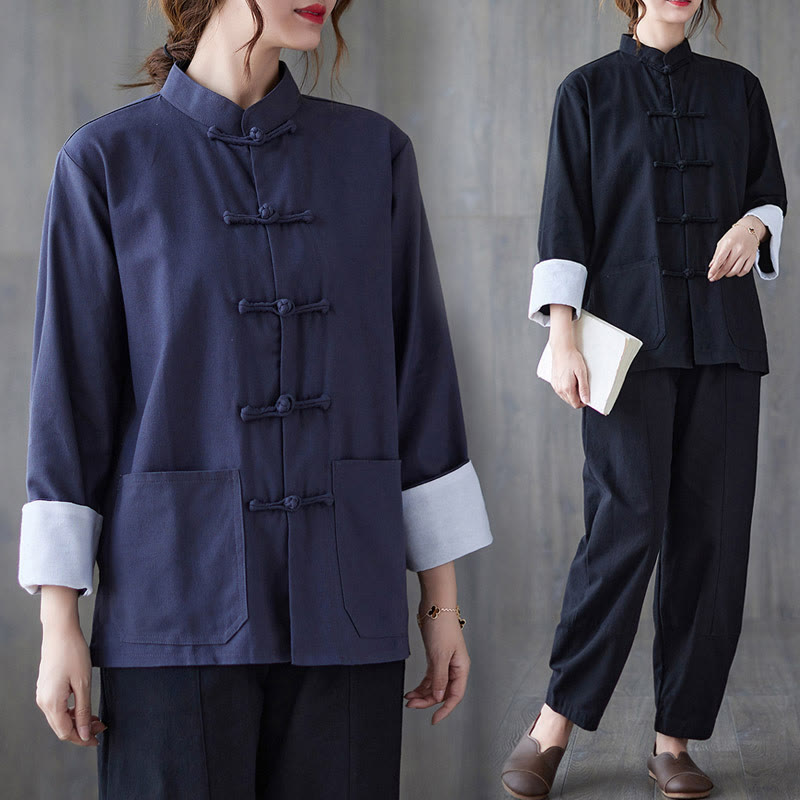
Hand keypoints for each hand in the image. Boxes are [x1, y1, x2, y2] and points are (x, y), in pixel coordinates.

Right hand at [36, 620, 106, 745]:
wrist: (60, 632)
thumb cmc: (73, 654)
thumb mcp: (83, 683)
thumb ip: (82, 710)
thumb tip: (84, 733)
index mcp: (51, 703)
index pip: (66, 732)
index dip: (82, 739)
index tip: (98, 739)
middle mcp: (43, 702)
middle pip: (61, 728)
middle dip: (81, 731)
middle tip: (101, 726)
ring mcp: (42, 695)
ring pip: (59, 718)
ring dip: (76, 721)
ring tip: (95, 717)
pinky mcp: (46, 688)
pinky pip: (57, 708)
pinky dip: (70, 711)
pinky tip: (83, 706)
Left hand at [405, 609, 469, 723]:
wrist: (435, 605)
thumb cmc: (442, 626)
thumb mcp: (439, 655)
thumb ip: (440, 677)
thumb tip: (440, 696)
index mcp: (461, 667)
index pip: (455, 695)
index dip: (445, 709)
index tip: (434, 720)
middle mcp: (454, 667)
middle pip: (443, 692)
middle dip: (428, 701)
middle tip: (412, 705)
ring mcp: (445, 662)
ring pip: (435, 685)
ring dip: (423, 694)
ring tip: (409, 699)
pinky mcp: (435, 656)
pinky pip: (430, 677)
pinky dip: (421, 685)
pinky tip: (412, 690)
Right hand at [550, 341, 589, 408]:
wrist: (561, 350)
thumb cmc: (571, 359)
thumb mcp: (582, 373)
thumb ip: (583, 388)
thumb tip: (586, 400)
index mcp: (567, 388)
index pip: (575, 404)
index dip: (583, 402)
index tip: (587, 396)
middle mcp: (559, 389)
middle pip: (570, 402)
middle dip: (578, 398)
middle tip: (583, 387)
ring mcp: (555, 386)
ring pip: (565, 397)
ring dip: (572, 394)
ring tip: (576, 382)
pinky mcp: (553, 382)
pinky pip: (561, 391)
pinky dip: (566, 390)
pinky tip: (570, 381)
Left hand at [707, 216, 764, 280]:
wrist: (749, 228)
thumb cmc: (734, 235)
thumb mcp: (722, 242)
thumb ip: (716, 255)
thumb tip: (711, 266)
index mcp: (729, 244)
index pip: (719, 260)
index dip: (714, 270)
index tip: (710, 276)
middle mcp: (738, 248)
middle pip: (727, 267)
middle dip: (718, 275)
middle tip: (714, 278)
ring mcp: (746, 253)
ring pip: (736, 270)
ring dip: (728, 275)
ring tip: (724, 273)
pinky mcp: (752, 256)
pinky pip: (745, 270)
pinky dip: (739, 274)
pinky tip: (735, 272)